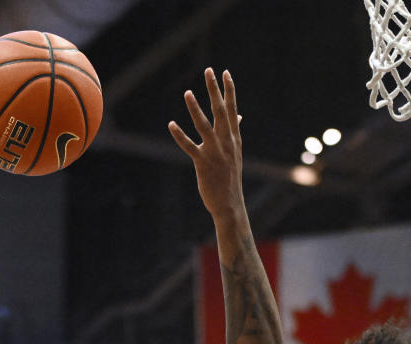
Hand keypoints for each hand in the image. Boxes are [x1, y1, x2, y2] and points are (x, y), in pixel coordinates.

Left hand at [169, 68, 243, 222]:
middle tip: (209, 71)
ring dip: (195, 109)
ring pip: (204, 126)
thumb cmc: (230, 178)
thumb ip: (235, 132)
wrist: (230, 204)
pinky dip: (179, 135)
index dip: (229, 91)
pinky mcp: (203, 163)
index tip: (225, 72)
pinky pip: (189, 147)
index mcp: (233, 139)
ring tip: (187, 92)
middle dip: (215, 90)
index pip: (232, 110)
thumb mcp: (236, 153)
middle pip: (220, 112)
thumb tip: (239, 116)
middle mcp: (226, 143)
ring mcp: (215, 152)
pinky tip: (171, 124)